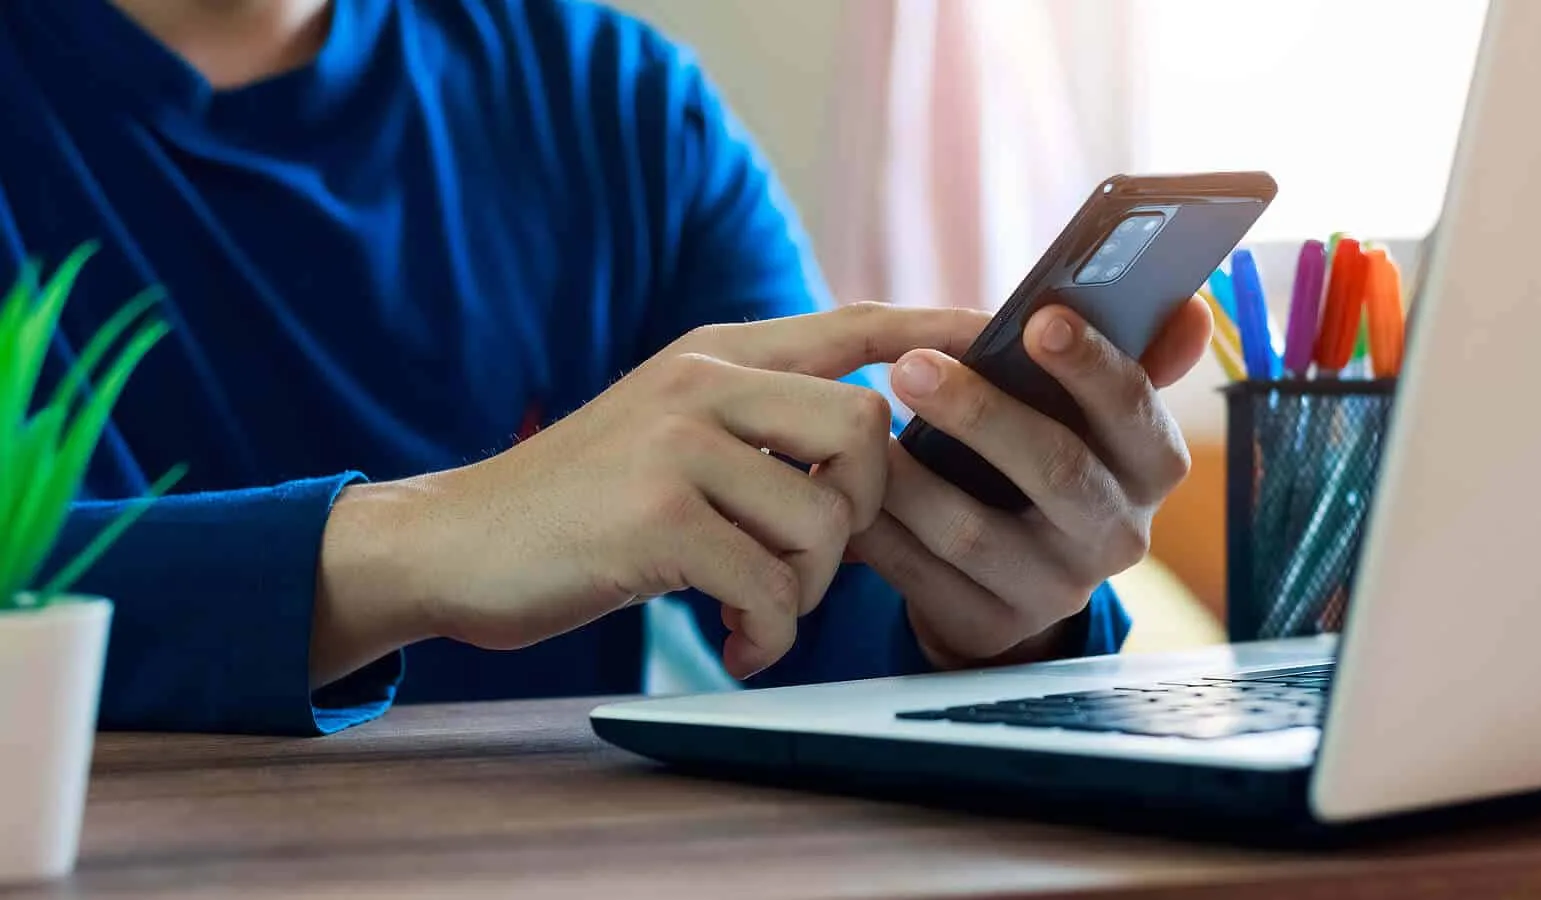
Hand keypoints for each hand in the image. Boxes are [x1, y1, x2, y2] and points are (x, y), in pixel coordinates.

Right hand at [310, 303, 989, 686]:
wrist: (450, 542)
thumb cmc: (575, 502)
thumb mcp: (664, 427)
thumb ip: (752, 415)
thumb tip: (865, 436)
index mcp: (714, 354)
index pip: (854, 322)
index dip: (936, 328)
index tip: (998, 336)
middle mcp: (704, 381)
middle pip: (869, 429)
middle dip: (864, 513)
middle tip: (809, 558)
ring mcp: (679, 444)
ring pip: (825, 520)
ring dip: (806, 588)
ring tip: (753, 605)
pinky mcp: (656, 518)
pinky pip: (771, 584)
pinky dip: (766, 633)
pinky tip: (734, 640)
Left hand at [850, 295, 1211, 668]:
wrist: (1008, 580)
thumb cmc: (1044, 459)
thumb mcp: (1092, 416)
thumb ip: (1136, 355)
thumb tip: (1191, 306)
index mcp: (1150, 467)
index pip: (1135, 412)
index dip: (1091, 365)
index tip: (1039, 319)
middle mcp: (1118, 536)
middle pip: (1055, 471)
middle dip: (980, 414)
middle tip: (910, 367)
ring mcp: (1054, 592)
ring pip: (973, 530)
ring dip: (910, 476)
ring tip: (861, 431)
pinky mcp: (989, 628)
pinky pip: (921, 577)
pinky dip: (878, 529)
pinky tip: (842, 490)